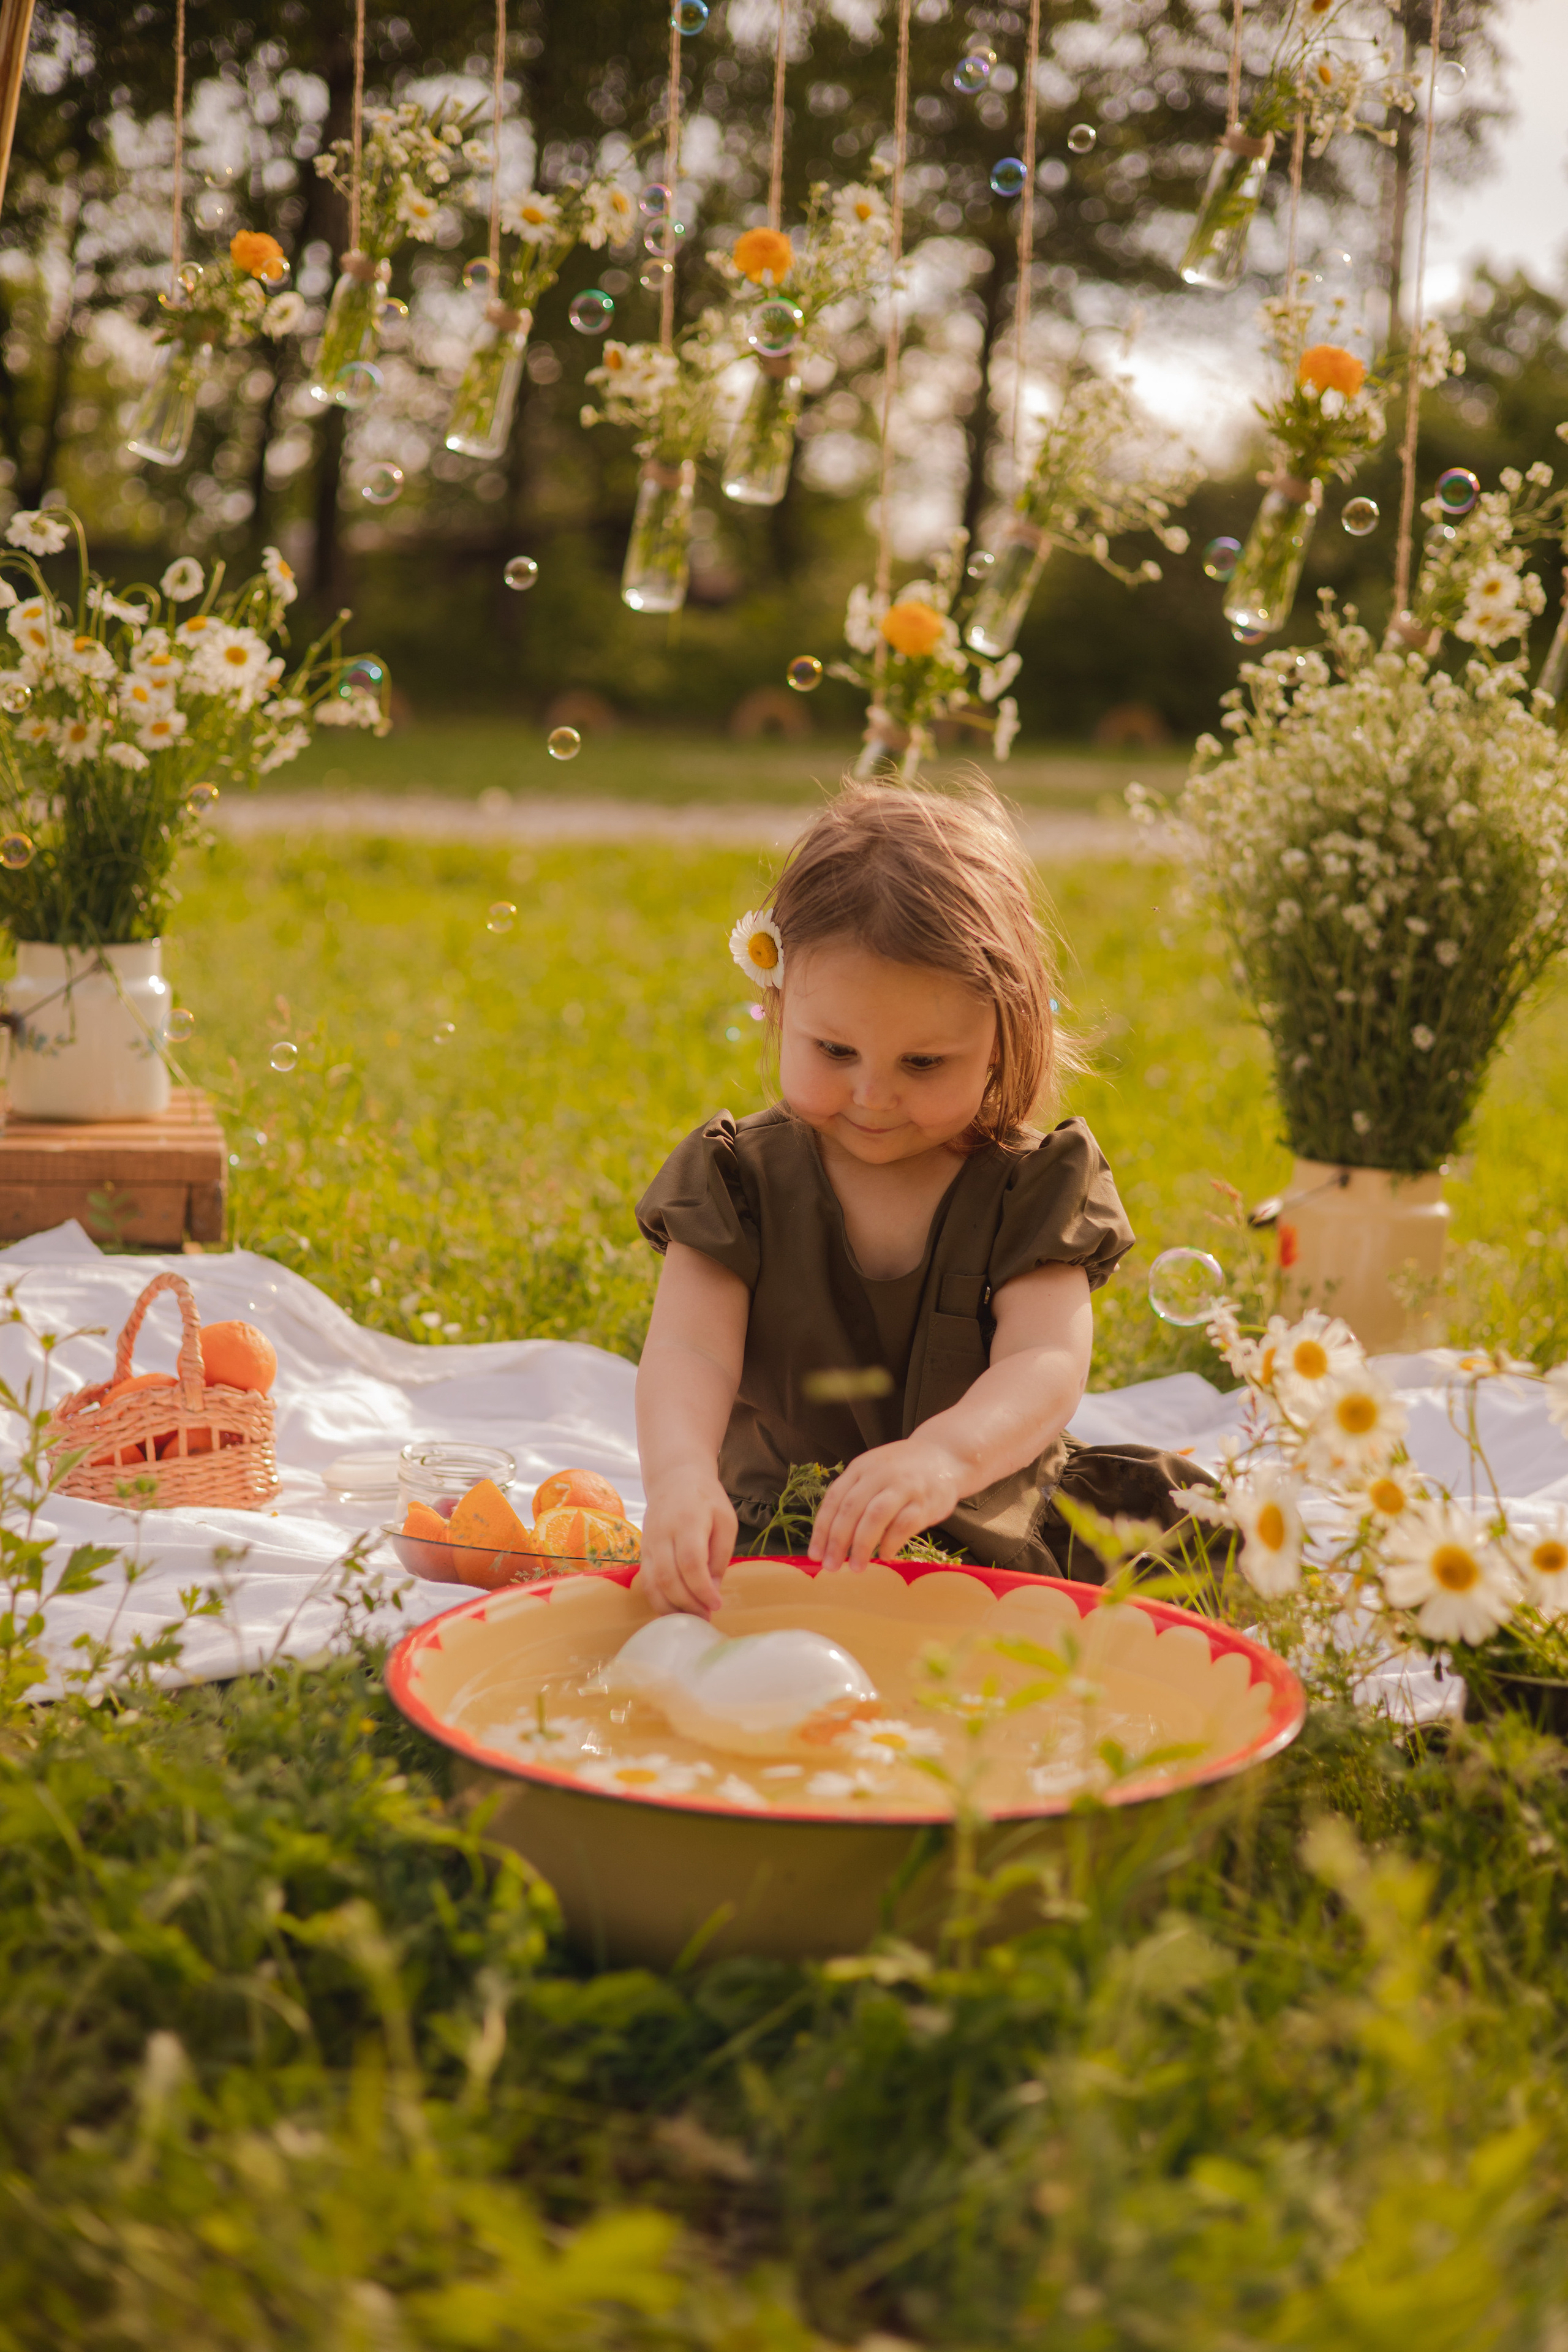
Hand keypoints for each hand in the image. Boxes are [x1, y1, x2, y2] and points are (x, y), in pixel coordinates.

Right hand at [637, 1476, 736, 1617]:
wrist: (674, 1478)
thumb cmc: (706, 1500)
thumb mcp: (725, 1521)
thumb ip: (720, 1555)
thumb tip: (713, 1590)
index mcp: (687, 1522)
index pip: (690, 1562)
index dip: (702, 1589)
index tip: (717, 1604)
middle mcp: (662, 1534)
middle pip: (669, 1578)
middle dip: (688, 1604)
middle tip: (707, 1616)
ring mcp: (649, 1544)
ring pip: (653, 1584)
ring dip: (671, 1608)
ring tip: (692, 1618)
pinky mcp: (643, 1552)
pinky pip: (647, 1582)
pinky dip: (659, 1601)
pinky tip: (676, 1611)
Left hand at [809, 1439, 964, 1571]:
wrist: (945, 1455)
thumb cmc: (903, 1471)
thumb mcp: (873, 1472)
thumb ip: (854, 1496)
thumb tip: (831, 1539)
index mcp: (861, 1468)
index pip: (834, 1499)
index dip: (822, 1529)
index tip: (814, 1554)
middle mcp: (880, 1474)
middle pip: (851, 1509)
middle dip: (838, 1541)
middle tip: (831, 1566)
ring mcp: (904, 1486)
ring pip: (875, 1516)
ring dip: (862, 1545)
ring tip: (856, 1567)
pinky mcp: (925, 1501)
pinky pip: (904, 1525)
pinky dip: (891, 1543)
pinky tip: (884, 1556)